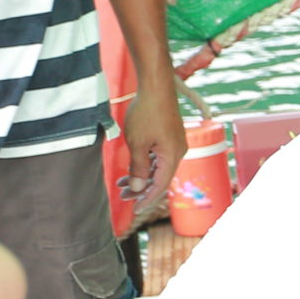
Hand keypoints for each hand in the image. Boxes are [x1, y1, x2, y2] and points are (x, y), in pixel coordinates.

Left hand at [118, 80, 183, 224]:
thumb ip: (138, 168)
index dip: (147, 199)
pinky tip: (132, 167)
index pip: (160, 185)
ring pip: (158, 168)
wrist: (156, 87)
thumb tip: (137, 189)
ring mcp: (175, 144)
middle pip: (160, 178)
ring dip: (141, 177)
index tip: (134, 210)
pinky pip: (159, 158)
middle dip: (141, 189)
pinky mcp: (170, 137)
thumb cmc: (146, 113)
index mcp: (172, 156)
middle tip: (122, 197)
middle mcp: (178, 152)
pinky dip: (145, 165)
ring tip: (121, 183)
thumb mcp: (137, 143)